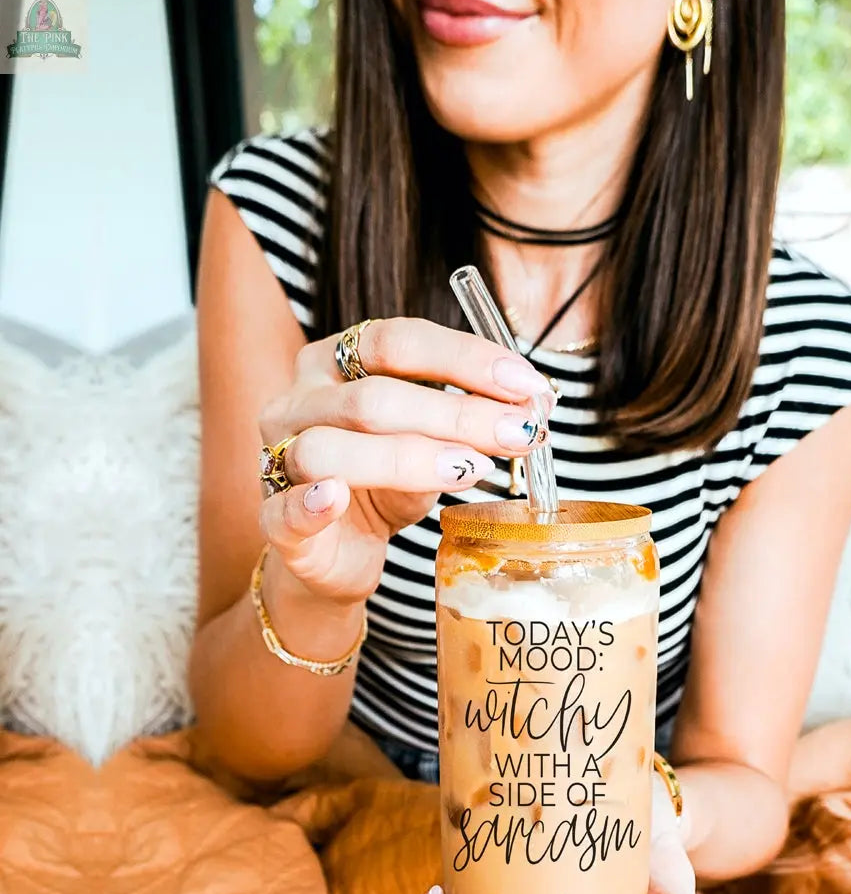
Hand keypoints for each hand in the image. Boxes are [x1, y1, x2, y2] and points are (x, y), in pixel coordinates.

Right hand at [257, 317, 553, 604]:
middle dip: (458, 414)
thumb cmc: (385, 484)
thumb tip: (533, 405)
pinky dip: (310, 504)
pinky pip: (283, 510)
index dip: (464, 358)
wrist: (340, 553)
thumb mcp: (432, 442)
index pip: (395, 340)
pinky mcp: (274, 521)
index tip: (526, 385)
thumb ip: (467, 419)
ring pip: (329, 448)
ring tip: (472, 471)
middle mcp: (297, 401)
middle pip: (373, 398)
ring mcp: (276, 460)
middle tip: (519, 433)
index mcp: (334, 362)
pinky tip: (339, 498)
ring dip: (408, 458)